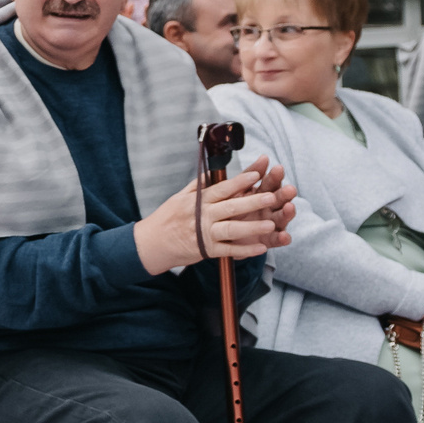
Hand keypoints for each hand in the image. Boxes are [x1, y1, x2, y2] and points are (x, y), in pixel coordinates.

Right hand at [133, 158, 297, 273]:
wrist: (151, 243)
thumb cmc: (166, 218)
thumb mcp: (179, 198)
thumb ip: (198, 186)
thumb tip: (211, 172)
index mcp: (198, 200)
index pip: (222, 188)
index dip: (240, 181)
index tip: (256, 174)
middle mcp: (202, 216)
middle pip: (231, 206)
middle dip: (252, 201)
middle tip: (272, 196)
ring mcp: (204, 234)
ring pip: (231, 229)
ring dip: (252, 227)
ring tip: (270, 224)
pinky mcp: (205, 250)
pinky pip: (228, 250)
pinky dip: (245, 250)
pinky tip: (261, 248)